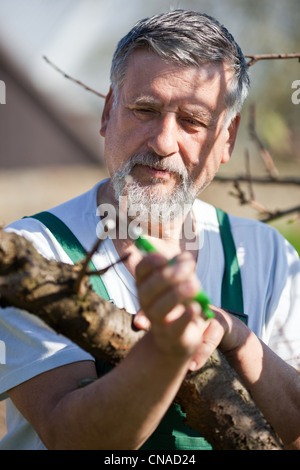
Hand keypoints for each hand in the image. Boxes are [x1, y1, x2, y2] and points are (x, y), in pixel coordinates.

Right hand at [135, 252, 224, 368]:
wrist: (177, 338)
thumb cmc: (179, 300)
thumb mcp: (181, 280)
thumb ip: (182, 266)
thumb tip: (186, 258)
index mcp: (145, 284)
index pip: (141, 270)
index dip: (151, 262)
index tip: (166, 258)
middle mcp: (146, 302)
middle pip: (150, 287)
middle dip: (170, 275)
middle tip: (190, 268)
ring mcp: (157, 320)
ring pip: (160, 307)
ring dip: (179, 293)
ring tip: (195, 285)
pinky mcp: (172, 336)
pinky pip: (176, 326)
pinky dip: (186, 316)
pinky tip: (195, 307)